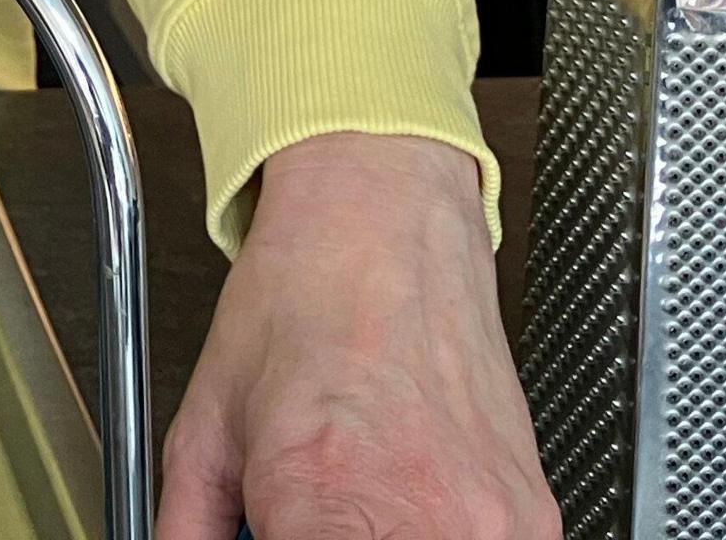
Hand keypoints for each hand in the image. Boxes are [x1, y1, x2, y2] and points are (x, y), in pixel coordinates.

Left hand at [158, 132, 558, 539]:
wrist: (381, 218)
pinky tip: (400, 488)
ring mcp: (493, 526)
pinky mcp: (537, 519)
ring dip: (379, 535)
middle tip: (299, 516)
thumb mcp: (206, 419)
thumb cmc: (302, 298)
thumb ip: (188, 521)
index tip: (264, 535)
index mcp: (323, 502)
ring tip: (351, 495)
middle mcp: (424, 520)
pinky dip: (426, 529)